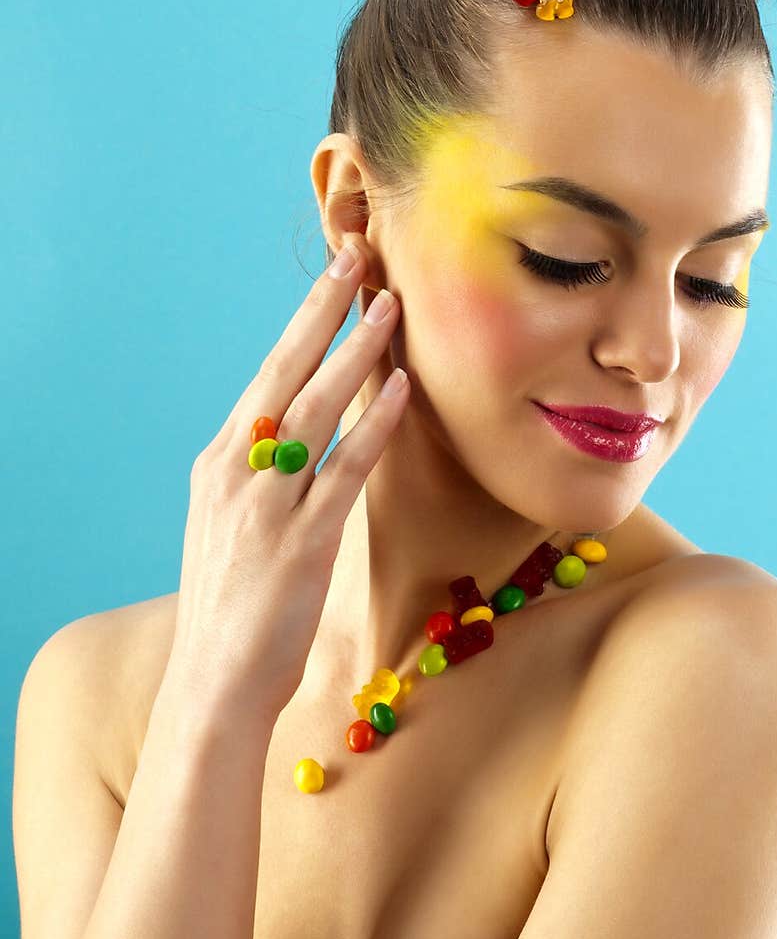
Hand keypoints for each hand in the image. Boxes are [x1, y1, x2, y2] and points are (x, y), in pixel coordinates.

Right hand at [166, 238, 407, 726]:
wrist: (213, 681)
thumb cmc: (230, 603)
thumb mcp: (228, 521)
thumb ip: (258, 471)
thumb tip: (295, 430)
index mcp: (219, 460)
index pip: (268, 373)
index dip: (305, 322)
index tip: (334, 276)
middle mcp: (237, 469)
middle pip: (285, 372)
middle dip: (323, 310)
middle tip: (356, 256)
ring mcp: (267, 503)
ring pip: (317, 409)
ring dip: (356, 354)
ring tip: (390, 308)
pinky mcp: (303, 541)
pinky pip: (344, 469)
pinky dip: (374, 425)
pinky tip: (400, 391)